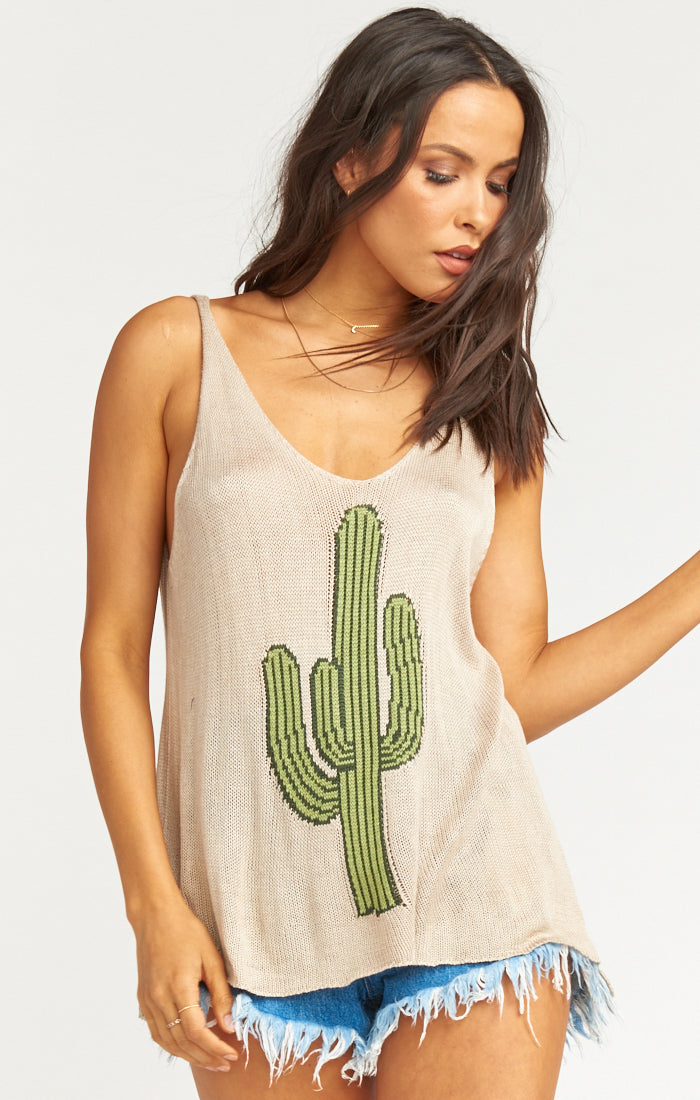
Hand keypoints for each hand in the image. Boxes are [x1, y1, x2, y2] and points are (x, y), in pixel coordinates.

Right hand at [133, 896, 239, 1071]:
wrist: (155, 916)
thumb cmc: (186, 931)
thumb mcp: (211, 958)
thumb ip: (221, 994)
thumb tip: (229, 1026)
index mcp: (178, 987)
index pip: (196, 1031)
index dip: (215, 1047)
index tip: (232, 1054)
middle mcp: (159, 998)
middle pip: (182, 1042)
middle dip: (205, 1057)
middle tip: (225, 1064)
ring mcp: (148, 1000)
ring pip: (167, 1041)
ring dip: (189, 1056)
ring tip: (210, 1061)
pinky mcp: (143, 999)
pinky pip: (156, 1032)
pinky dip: (172, 1045)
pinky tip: (186, 1048)